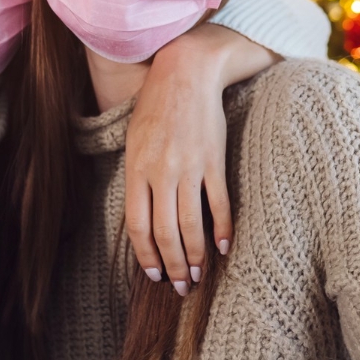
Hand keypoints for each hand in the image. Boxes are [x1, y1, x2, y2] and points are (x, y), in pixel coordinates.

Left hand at [124, 25, 278, 294]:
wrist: (186, 73)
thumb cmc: (157, 105)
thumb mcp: (135, 140)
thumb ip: (137, 176)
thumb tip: (144, 213)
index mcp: (136, 170)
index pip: (138, 226)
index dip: (146, 255)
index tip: (155, 275)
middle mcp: (160, 174)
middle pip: (165, 233)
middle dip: (173, 266)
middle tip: (182, 287)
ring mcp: (189, 168)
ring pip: (192, 225)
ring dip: (196, 256)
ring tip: (200, 275)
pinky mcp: (214, 161)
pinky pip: (219, 203)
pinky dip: (222, 229)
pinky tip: (224, 247)